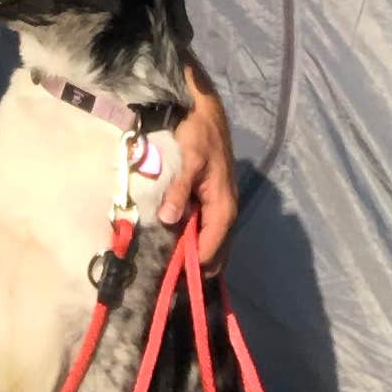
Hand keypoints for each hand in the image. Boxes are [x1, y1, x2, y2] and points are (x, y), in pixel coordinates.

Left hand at [160, 73, 237, 270]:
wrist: (207, 114)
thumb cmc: (199, 135)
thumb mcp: (188, 160)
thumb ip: (180, 190)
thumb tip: (169, 219)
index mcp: (223, 208)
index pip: (210, 251)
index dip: (190, 266)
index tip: (167, 277)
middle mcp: (226, 214)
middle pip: (214, 255)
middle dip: (194, 268)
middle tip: (165, 276)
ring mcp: (220, 209)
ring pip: (210, 245)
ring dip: (193, 256)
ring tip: (167, 266)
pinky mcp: (212, 203)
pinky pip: (205, 232)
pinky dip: (193, 242)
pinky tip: (174, 243)